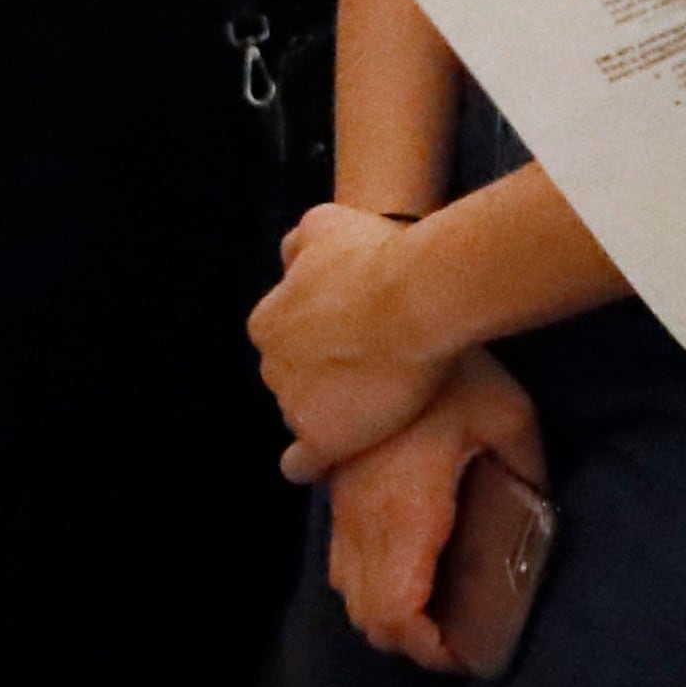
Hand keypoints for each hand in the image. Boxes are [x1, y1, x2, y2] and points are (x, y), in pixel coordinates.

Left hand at [254, 203, 461, 479]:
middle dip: (323, 376)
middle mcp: (271, 364)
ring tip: (375, 404)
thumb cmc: (380, 255)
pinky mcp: (322, 439)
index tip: (349, 340)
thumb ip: (301, 241)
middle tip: (370, 368)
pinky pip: (302, 464)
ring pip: (304, 416)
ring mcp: (293, 404)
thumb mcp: (326, 222)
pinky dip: (312, 464)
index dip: (317, 341)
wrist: (417, 298)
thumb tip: (292, 253)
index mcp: (268, 320)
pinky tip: (331, 464)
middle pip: (293, 379)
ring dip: (331, 411)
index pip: (284, 340)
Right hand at [325, 352, 546, 670]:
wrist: (390, 314)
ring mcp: (343, 501)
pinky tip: (398, 556)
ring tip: (430, 605)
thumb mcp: (510, 420)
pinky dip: (363, 575)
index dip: (431, 650)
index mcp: (405, 516)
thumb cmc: (454, 368)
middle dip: (409, 641)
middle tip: (456, 637)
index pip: (399, 616)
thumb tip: (539, 505)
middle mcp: (364, 519)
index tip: (466, 652)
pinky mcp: (336, 480)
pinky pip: (337, 551)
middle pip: (368, 616)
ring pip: (344, 589)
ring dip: (383, 610)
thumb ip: (526, 472)